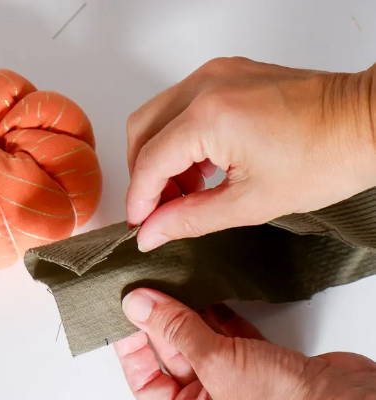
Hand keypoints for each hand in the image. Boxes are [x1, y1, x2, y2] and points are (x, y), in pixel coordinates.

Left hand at [115, 289, 375, 399]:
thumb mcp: (217, 367)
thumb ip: (176, 331)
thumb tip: (137, 304)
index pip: (146, 380)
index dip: (131, 346)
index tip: (125, 311)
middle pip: (174, 354)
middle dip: (160, 320)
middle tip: (148, 284)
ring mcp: (238, 382)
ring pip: (202, 340)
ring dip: (189, 312)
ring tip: (172, 280)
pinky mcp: (263, 363)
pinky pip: (230, 335)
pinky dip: (219, 313)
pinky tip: (207, 291)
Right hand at [126, 57, 375, 250]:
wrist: (366, 124)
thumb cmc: (325, 159)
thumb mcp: (249, 203)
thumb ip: (189, 219)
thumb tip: (151, 232)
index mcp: (209, 117)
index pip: (150, 162)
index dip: (139, 199)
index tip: (140, 224)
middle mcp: (205, 85)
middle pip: (141, 131)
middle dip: (143, 176)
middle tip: (159, 209)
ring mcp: (216, 74)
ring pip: (157, 116)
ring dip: (159, 157)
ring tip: (184, 192)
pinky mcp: (227, 74)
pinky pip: (181, 106)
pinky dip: (179, 139)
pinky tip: (200, 167)